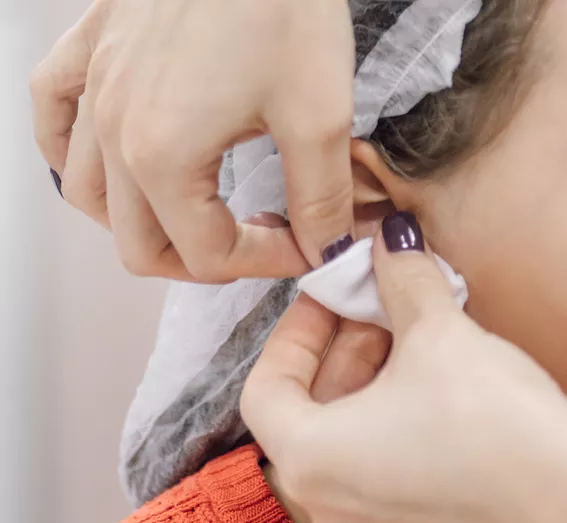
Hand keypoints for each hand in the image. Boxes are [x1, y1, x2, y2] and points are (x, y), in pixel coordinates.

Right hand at [31, 0, 355, 281]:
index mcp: (162, 155)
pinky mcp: (89, 49)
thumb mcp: (320, 114)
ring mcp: (91, 88)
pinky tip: (110, 157)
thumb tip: (324, 247)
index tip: (308, 246)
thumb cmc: (281, 4)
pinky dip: (75, 154)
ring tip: (201, 212)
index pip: (208, 254)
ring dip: (144, 222)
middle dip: (206, 259)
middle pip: (139, 244)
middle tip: (259, 242)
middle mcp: (110, 130)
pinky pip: (53, 118)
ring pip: (89, 196)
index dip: (266, 263)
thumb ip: (321, 196)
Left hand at [241, 213, 566, 522]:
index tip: (330, 298)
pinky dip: (395, 424)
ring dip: (373, 384)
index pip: (267, 387)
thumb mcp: (442, 337)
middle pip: (311, 413)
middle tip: (383, 307)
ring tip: (417, 340)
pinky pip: (383, 469)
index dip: (297, 330)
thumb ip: (404, 281)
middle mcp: (329, 509)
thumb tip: (392, 241)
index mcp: (312, 462)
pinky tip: (438, 389)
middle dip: (346, 349)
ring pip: (350, 442)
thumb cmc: (503, 432)